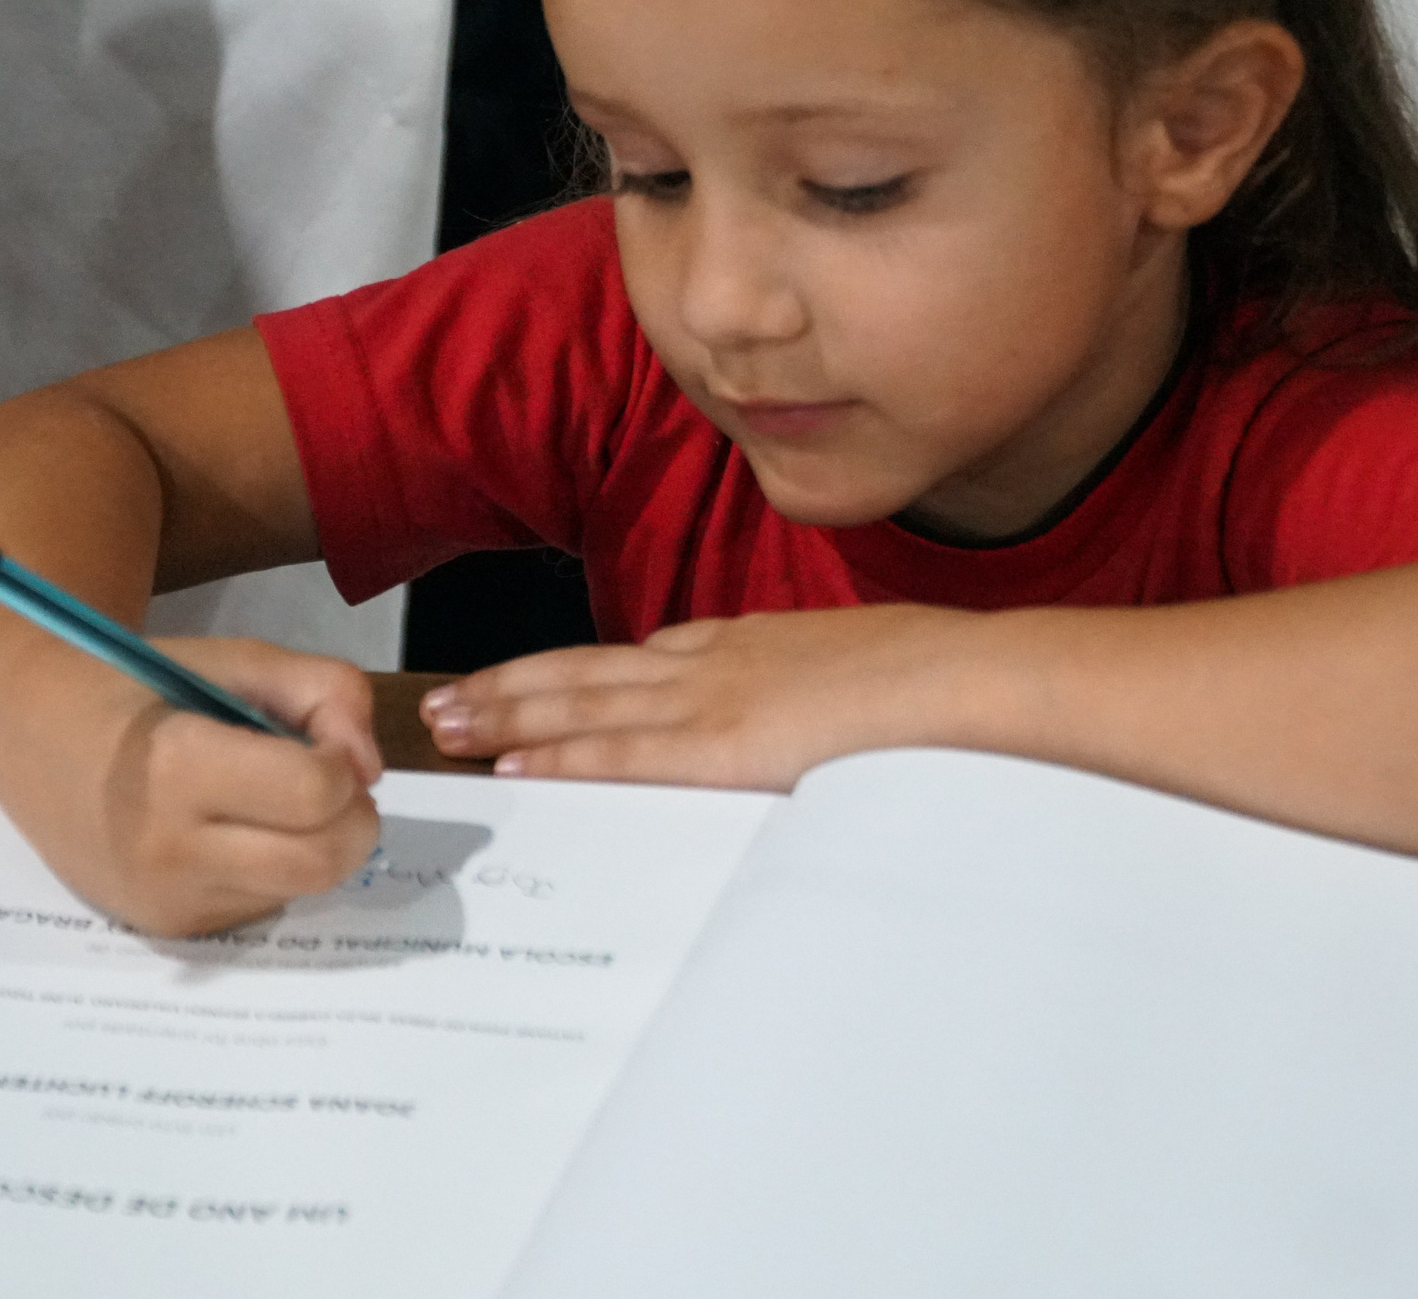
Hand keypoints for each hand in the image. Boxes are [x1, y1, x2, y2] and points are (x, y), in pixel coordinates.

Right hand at [0, 637, 384, 937]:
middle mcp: (168, 851)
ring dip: (318, 846)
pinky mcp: (168, 930)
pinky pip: (263, 905)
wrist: (28, 736)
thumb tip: (371, 771)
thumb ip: (324, 692)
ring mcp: (166, 901)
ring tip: (274, 800)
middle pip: (323, 861)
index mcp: (175, 768)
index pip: (317, 792)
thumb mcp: (234, 660)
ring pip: (302, 890)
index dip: (342, 760)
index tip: (319, 737)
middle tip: (326, 780)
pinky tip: (232, 830)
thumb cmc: (136, 687)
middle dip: (352, 818)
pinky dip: (276, 868)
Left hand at [420, 605, 973, 789]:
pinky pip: (623, 752)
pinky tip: (514, 769)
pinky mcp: (724, 746)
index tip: (520, 688)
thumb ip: (814, 702)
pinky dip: (561, 757)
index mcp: (751, 647)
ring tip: (443, 730)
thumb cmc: (943, 687)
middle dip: (509, 691)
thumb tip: (801, 725)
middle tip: (440, 706)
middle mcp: (717, 663)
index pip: (639, 660)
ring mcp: (716, 700)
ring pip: (584, 704)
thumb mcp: (863, 679)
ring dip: (508, 717)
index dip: (568, 676)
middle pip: (588, 673)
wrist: (978, 678)